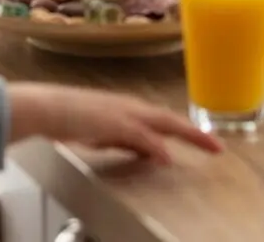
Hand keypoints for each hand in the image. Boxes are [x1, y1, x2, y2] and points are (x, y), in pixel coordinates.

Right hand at [8, 84, 222, 164]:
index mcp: (128, 108)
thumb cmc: (68, 118)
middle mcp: (130, 107)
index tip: (205, 141)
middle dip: (196, 134)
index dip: (186, 130)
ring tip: (208, 147)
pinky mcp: (112, 122)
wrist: (45, 106)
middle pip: (171, 120)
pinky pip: (140, 135)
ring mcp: (122, 113)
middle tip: (218, 147)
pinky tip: (166, 157)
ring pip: (162, 123)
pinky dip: (155, 146)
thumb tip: (149, 152)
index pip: (164, 120)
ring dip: (186, 135)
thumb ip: (126, 140)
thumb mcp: (104, 132)